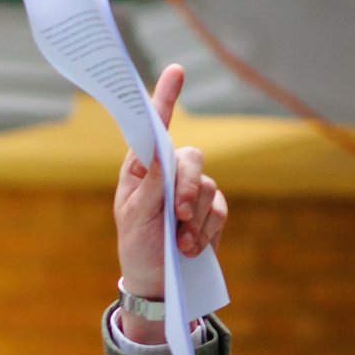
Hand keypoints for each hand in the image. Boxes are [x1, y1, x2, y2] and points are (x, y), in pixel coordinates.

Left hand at [114, 64, 226, 323]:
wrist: (157, 284)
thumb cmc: (138, 248)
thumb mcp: (135, 220)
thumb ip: (150, 188)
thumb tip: (160, 155)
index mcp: (142, 168)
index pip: (154, 129)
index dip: (165, 98)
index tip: (176, 71)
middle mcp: (168, 173)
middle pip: (190, 158)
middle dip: (186, 186)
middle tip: (179, 214)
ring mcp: (192, 191)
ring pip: (207, 185)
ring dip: (195, 217)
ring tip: (180, 243)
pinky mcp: (210, 211)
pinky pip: (219, 208)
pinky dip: (207, 229)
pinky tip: (192, 248)